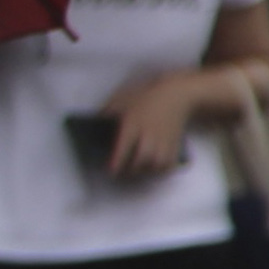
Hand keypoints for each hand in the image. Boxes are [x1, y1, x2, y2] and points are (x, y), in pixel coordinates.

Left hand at [101, 67, 217, 177]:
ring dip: (144, 171)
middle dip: (130, 169)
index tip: (111, 171)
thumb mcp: (121, 101)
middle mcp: (150, 135)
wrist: (175, 96)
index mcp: (133, 123)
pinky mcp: (175, 146)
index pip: (123, 147)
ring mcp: (164, 141)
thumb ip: (106, 115)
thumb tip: (93, 129)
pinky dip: (158, 170)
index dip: (117, 161)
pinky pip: (167, 165)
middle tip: (121, 171)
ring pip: (155, 165)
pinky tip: (150, 167)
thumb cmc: (144, 98)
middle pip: (141, 160)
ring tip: (135, 168)